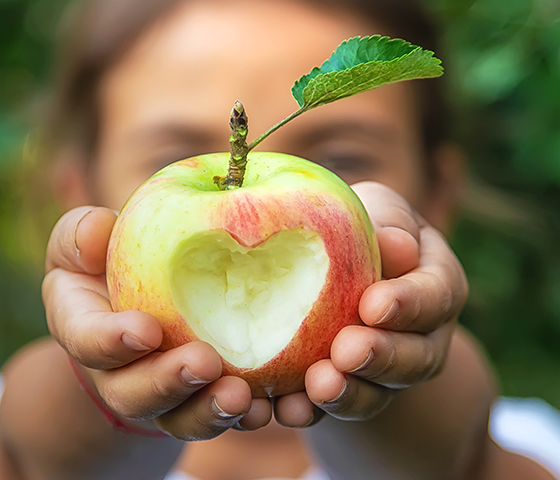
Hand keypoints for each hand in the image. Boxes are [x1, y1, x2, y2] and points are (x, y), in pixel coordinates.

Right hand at [42, 207, 272, 440]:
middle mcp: (119, 374)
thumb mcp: (86, 240)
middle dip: (168, 383)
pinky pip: (221, 415)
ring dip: (210, 411)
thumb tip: (98, 228)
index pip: (86, 341)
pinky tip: (270, 406)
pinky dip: (249, 415)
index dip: (112, 341)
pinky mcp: (201, 398)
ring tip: (242, 396)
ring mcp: (163, 394)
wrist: (140, 302)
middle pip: (134, 394)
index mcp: (85, 330)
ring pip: (180, 417)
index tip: (147, 330)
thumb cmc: (110, 263)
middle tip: (205, 363)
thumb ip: (81, 234)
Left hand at [271, 181, 467, 426]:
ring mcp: (388, 371)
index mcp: (435, 283)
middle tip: (346, 351)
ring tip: (319, 385)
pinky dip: (313, 411)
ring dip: (350, 393)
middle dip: (382, 356)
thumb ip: (388, 223)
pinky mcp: (350, 389)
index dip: (409, 304)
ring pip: (379, 392)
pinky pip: (336, 408)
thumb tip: (395, 246)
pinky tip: (289, 409)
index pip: (435, 295)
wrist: (331, 266)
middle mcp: (423, 335)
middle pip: (416, 357)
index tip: (374, 305)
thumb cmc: (358, 227)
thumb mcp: (375, 209)